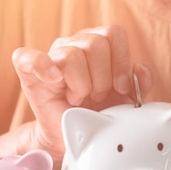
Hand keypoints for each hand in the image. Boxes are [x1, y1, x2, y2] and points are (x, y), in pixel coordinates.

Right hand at [11, 25, 151, 162]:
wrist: (77, 136)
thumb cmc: (101, 111)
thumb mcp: (129, 98)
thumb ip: (141, 81)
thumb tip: (139, 69)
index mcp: (100, 43)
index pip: (114, 33)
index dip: (121, 61)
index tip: (121, 86)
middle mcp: (75, 43)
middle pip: (95, 43)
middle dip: (102, 78)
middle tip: (97, 95)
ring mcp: (52, 55)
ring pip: (72, 55)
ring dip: (81, 85)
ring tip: (80, 97)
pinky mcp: (29, 72)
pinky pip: (29, 57)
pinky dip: (43, 67)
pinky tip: (56, 81)